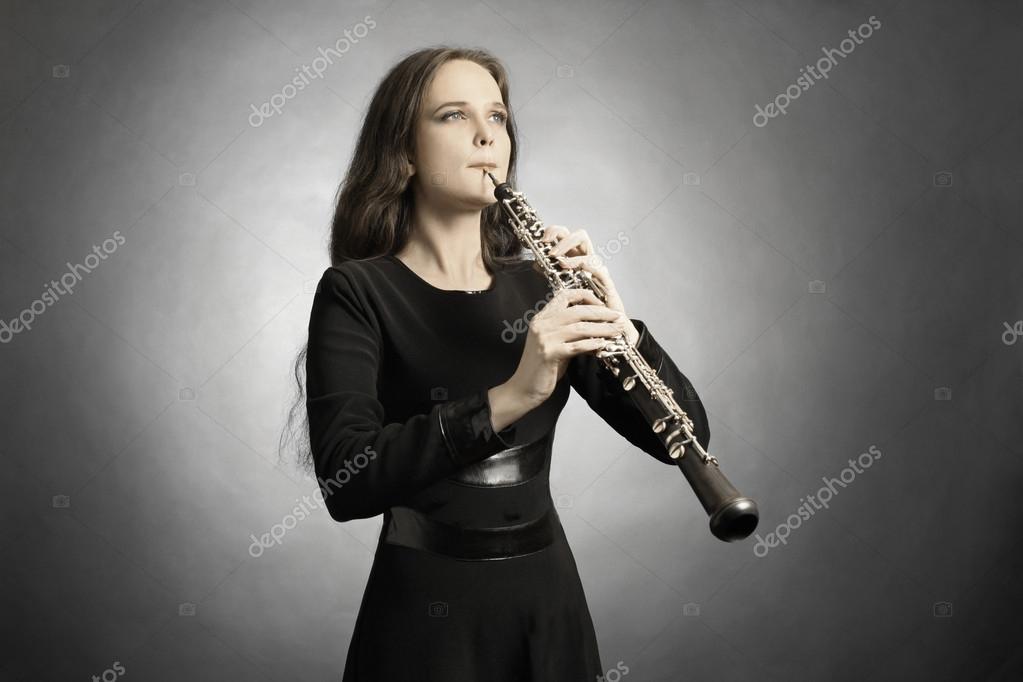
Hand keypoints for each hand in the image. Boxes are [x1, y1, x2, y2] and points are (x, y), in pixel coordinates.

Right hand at [506, 288, 630, 407]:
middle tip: (617, 317)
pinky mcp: (549, 354)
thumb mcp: (556, 343)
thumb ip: (572, 333)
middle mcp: (542, 324)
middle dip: (601, 313)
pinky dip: (592, 344)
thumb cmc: (542, 367)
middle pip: (577, 310)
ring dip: (602, 329)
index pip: (564, 295)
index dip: (585, 296)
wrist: (524, 387)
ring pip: (580, 328)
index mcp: (542, 318)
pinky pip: (576, 346)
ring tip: (617, 331)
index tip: (602, 304)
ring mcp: (545, 338)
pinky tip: (603, 345)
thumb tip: (597, 329)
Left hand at [540, 225, 639, 345]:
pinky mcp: (607, 284)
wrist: (607, 330)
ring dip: (568, 247)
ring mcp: (598, 270)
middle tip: (546, 244)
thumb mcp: (566, 290)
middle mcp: (589, 262)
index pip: (567, 237)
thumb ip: (553, 273)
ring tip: (557, 259)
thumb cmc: (587, 311)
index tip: (540, 240)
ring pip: (586, 246)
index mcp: (578, 261)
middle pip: (578, 235)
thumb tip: (536, 263)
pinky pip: (598, 267)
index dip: (554, 233)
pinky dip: (585, 264)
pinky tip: (572, 267)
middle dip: (560, 234)